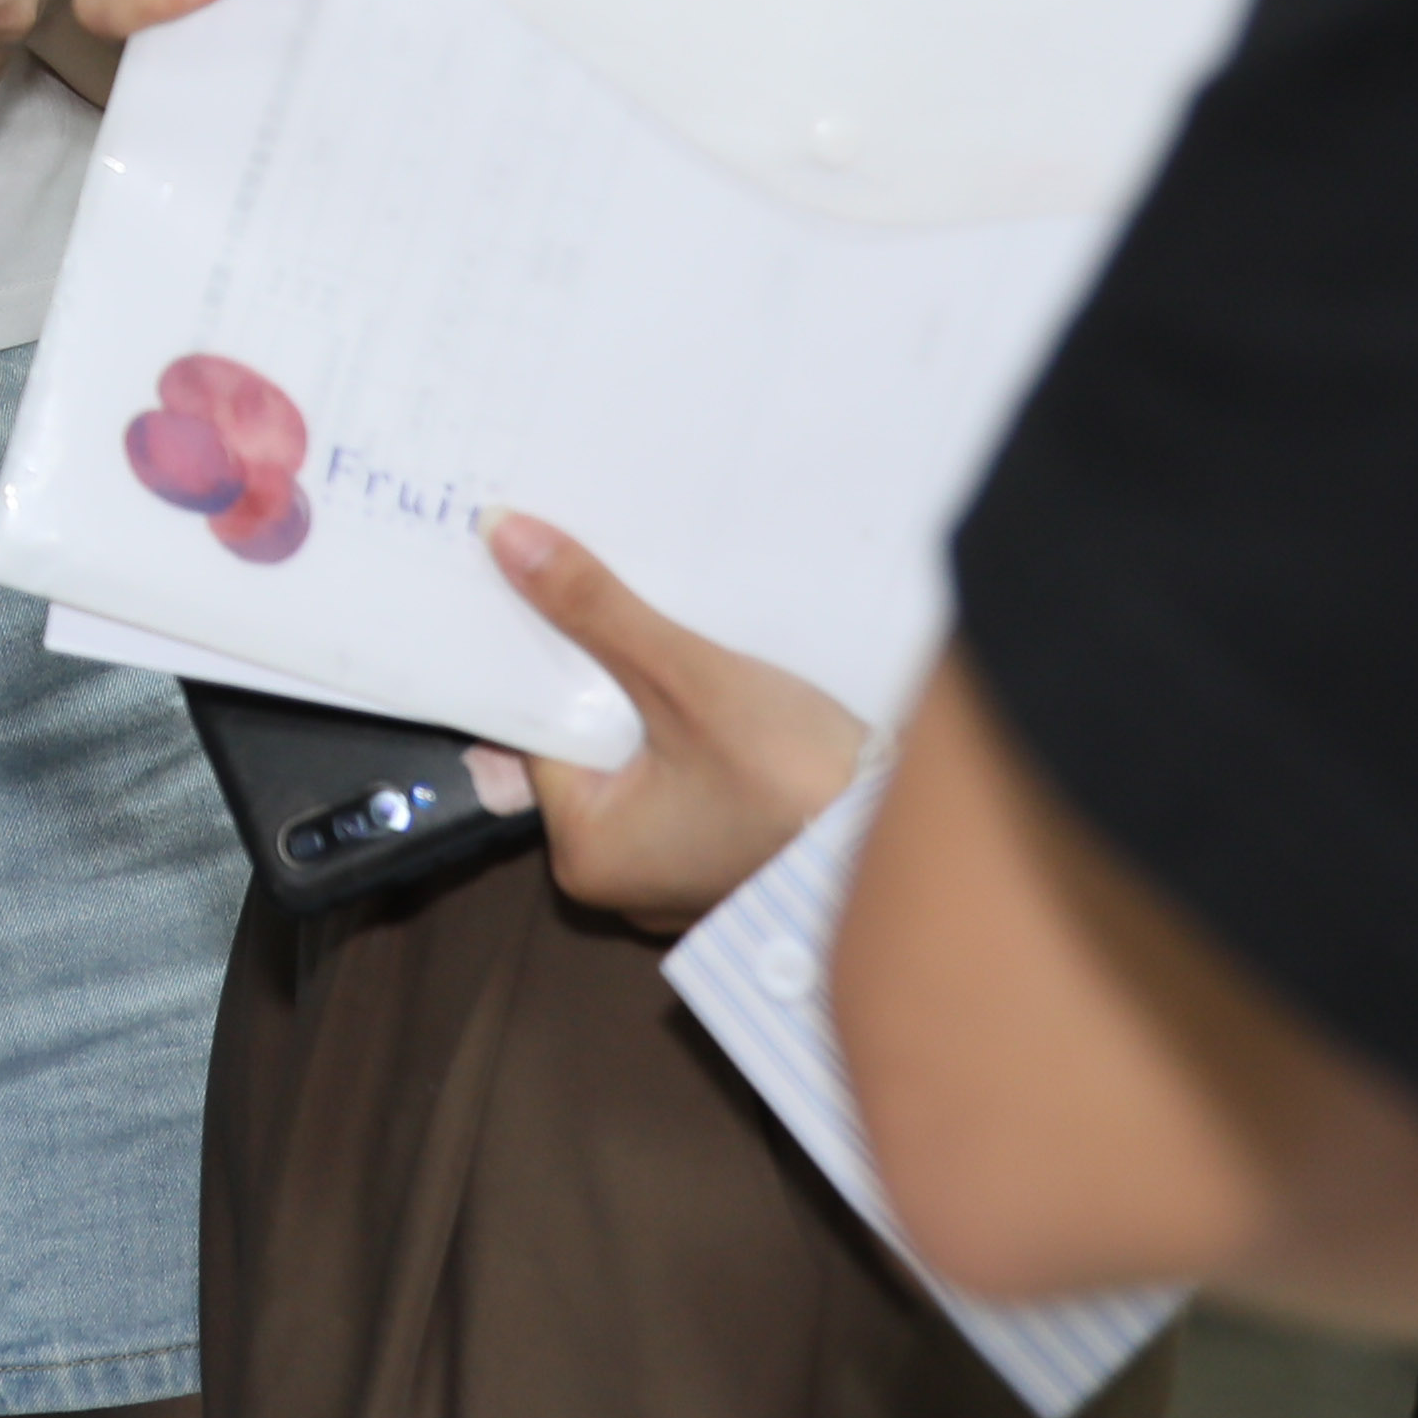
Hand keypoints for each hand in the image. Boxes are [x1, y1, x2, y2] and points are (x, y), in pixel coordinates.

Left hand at [469, 509, 868, 931]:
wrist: (910, 843)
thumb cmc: (798, 783)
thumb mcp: (687, 679)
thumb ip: (595, 609)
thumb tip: (507, 539)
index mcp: (586, 853)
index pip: (540, 732)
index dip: (549, 658)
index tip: (550, 594)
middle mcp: (623, 878)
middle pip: (594, 746)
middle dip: (610, 680)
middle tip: (618, 605)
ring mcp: (681, 873)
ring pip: (647, 761)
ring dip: (660, 706)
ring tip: (672, 641)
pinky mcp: (731, 859)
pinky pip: (691, 783)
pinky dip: (699, 739)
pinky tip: (718, 692)